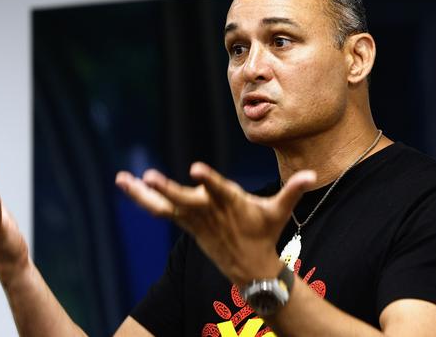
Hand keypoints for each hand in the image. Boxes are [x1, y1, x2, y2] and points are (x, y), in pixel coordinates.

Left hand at [116, 162, 315, 285]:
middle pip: (185, 200)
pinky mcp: (185, 222)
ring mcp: (194, 219)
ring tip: (122, 178)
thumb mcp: (279, 212)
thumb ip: (293, 191)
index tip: (193, 169)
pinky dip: (142, 198)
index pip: (219, 190)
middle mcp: (209, 212)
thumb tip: (313, 174)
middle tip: (148, 177)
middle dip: (167, 190)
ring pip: (165, 206)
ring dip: (143, 194)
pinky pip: (160, 210)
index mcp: (232, 205)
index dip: (208, 179)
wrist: (249, 267)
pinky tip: (126, 183)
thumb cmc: (265, 233)